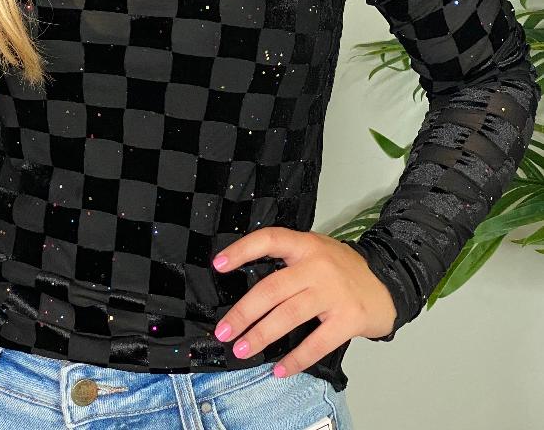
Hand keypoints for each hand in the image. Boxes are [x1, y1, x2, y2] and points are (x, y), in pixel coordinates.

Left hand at [211, 227, 396, 376]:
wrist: (389, 282)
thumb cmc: (344, 270)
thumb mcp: (316, 251)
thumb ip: (289, 261)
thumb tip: (248, 283)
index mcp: (306, 245)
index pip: (269, 240)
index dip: (242, 250)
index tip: (219, 265)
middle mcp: (318, 266)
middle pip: (272, 288)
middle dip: (243, 312)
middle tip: (224, 330)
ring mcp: (333, 292)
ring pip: (288, 315)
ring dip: (261, 336)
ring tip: (242, 349)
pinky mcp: (348, 318)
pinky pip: (316, 343)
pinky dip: (295, 359)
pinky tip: (280, 369)